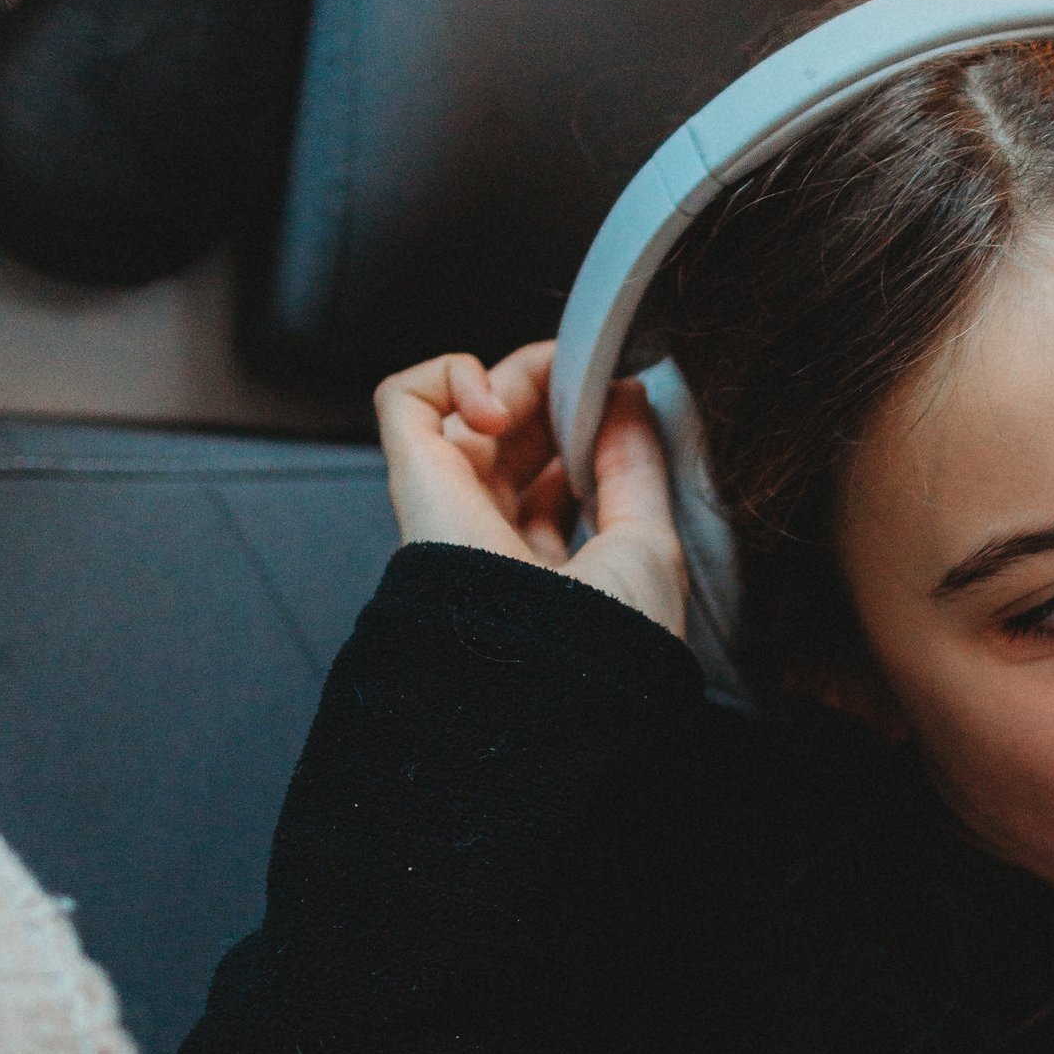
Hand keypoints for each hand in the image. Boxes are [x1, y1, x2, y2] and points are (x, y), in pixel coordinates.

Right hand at [374, 340, 690, 641]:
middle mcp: (492, 535)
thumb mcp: (649, 543)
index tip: (627, 406)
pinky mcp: (415, 479)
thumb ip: (636, 466)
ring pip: (470, 408)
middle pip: (516, 435)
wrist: (552, 679)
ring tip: (558, 392)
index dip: (588, 430)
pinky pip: (404, 398)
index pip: (556, 475)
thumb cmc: (605, 640)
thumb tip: (630, 396)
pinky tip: (497, 406)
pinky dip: (451, 375)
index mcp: (547, 565)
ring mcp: (449, 505)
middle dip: (559, 396)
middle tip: (598, 388)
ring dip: (521, 378)